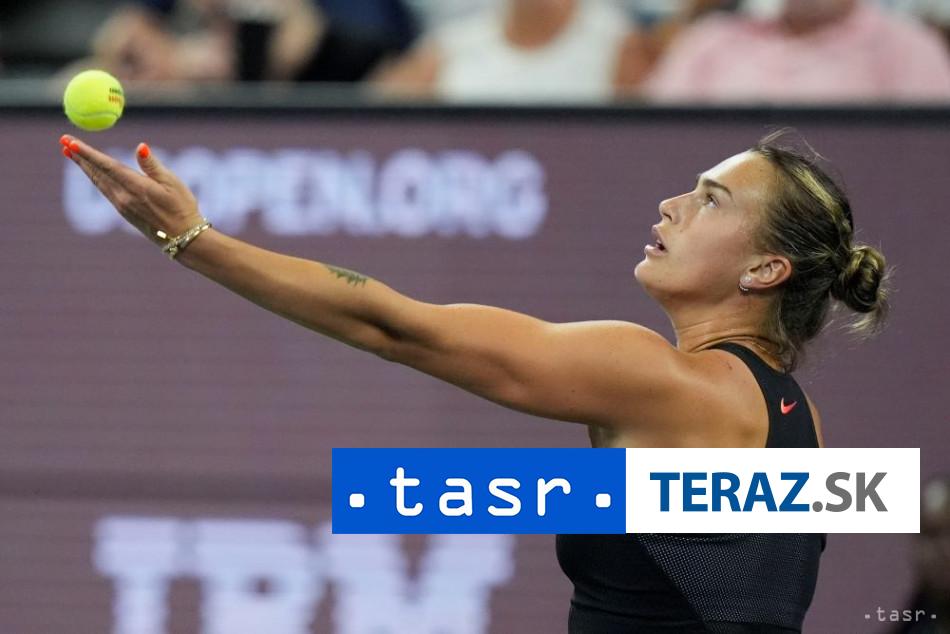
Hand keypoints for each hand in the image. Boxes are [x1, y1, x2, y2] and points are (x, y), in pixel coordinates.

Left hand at [59, 134, 203, 244]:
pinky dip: (95, 177)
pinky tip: (92, 172)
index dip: (86, 153)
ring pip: (98, 182)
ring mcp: (122, 206)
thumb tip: (140, 146)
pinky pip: (104, 190)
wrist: (183, 238)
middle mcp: (124, 197)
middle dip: (79, 157)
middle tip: (64, 141)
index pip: (106, 166)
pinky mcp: (124, 212)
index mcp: (136, 187)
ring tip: (71, 154)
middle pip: (96, 173)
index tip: (70, 142)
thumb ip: (153, 165)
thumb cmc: (182, 208)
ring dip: (84, 167)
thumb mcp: (173, 183)